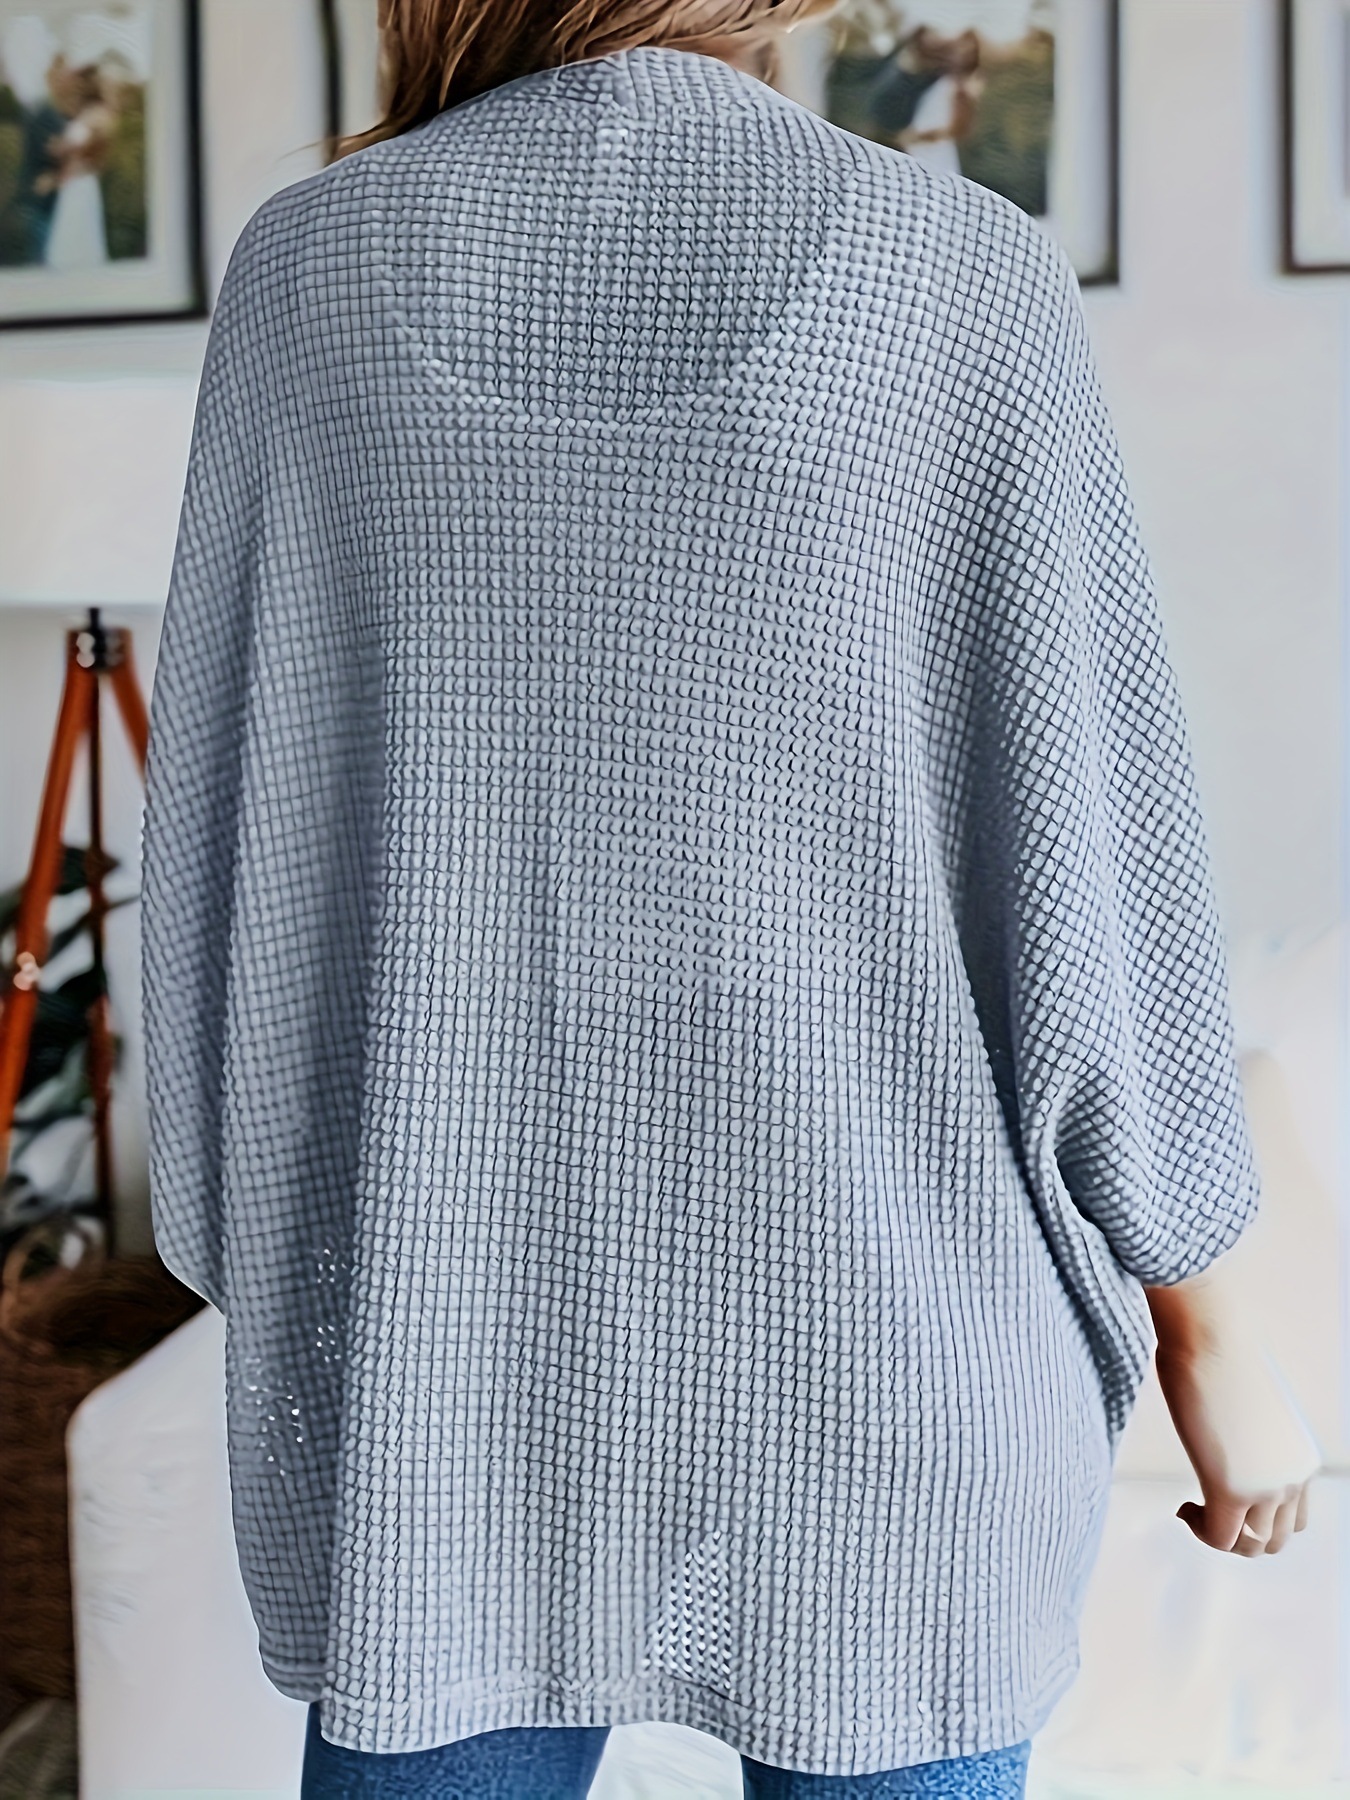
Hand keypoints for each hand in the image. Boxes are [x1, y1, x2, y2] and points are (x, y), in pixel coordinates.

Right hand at [1146, 1256, 1320, 1555]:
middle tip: (1207, 1510)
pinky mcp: (1230, 1488)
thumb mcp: (1253, 1405)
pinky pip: (1218, 1537)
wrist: (1210, 1335)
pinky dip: (1199, 1530)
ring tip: (1195, 1510)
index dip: (1256, 1515)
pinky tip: (1183, 1508)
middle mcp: (1293, 1477)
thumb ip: (1251, 1434)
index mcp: (1302, 1457)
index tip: (1222, 1493)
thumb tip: (1227, 1435)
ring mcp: (1265, 1486)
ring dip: (1221, 1536)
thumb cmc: (1222, 1351)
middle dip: (1240, 1533)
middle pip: (1275, 1538)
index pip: (1293, 1515)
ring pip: (1251, 1545)